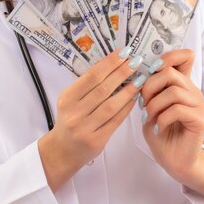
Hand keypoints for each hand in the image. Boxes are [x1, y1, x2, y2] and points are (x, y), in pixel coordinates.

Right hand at [38, 48, 139, 189]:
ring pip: (111, 106)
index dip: (109, 63)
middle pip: (103, 89)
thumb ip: (88, 86)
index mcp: (67, 98)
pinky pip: (115, 121)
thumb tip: (112, 64)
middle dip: (122, 73)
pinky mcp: (96, 140)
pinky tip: (135, 97)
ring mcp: (85, 128)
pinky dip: (127, 108)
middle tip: (136, 61)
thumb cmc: (70, 119)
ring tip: (141, 79)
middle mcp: (74, 113)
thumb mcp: (71, 100)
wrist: (63, 150)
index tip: (124, 53)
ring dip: (128, 90)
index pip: (91, 76)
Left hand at [139, 49, 203, 203]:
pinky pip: (178, 110)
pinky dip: (163, 119)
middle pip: (170, 73)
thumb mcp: (150, 107)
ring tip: (150, 118)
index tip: (151, 70)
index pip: (184, 56)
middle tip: (144, 105)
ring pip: (173, 91)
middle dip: (149, 87)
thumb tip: (139, 74)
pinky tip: (159, 128)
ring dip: (154, 105)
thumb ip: (149, 90)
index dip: (168, 56)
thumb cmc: (160, 133)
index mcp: (181, 85)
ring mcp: (199, 105)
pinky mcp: (200, 120)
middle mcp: (193, 92)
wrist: (173, 161)